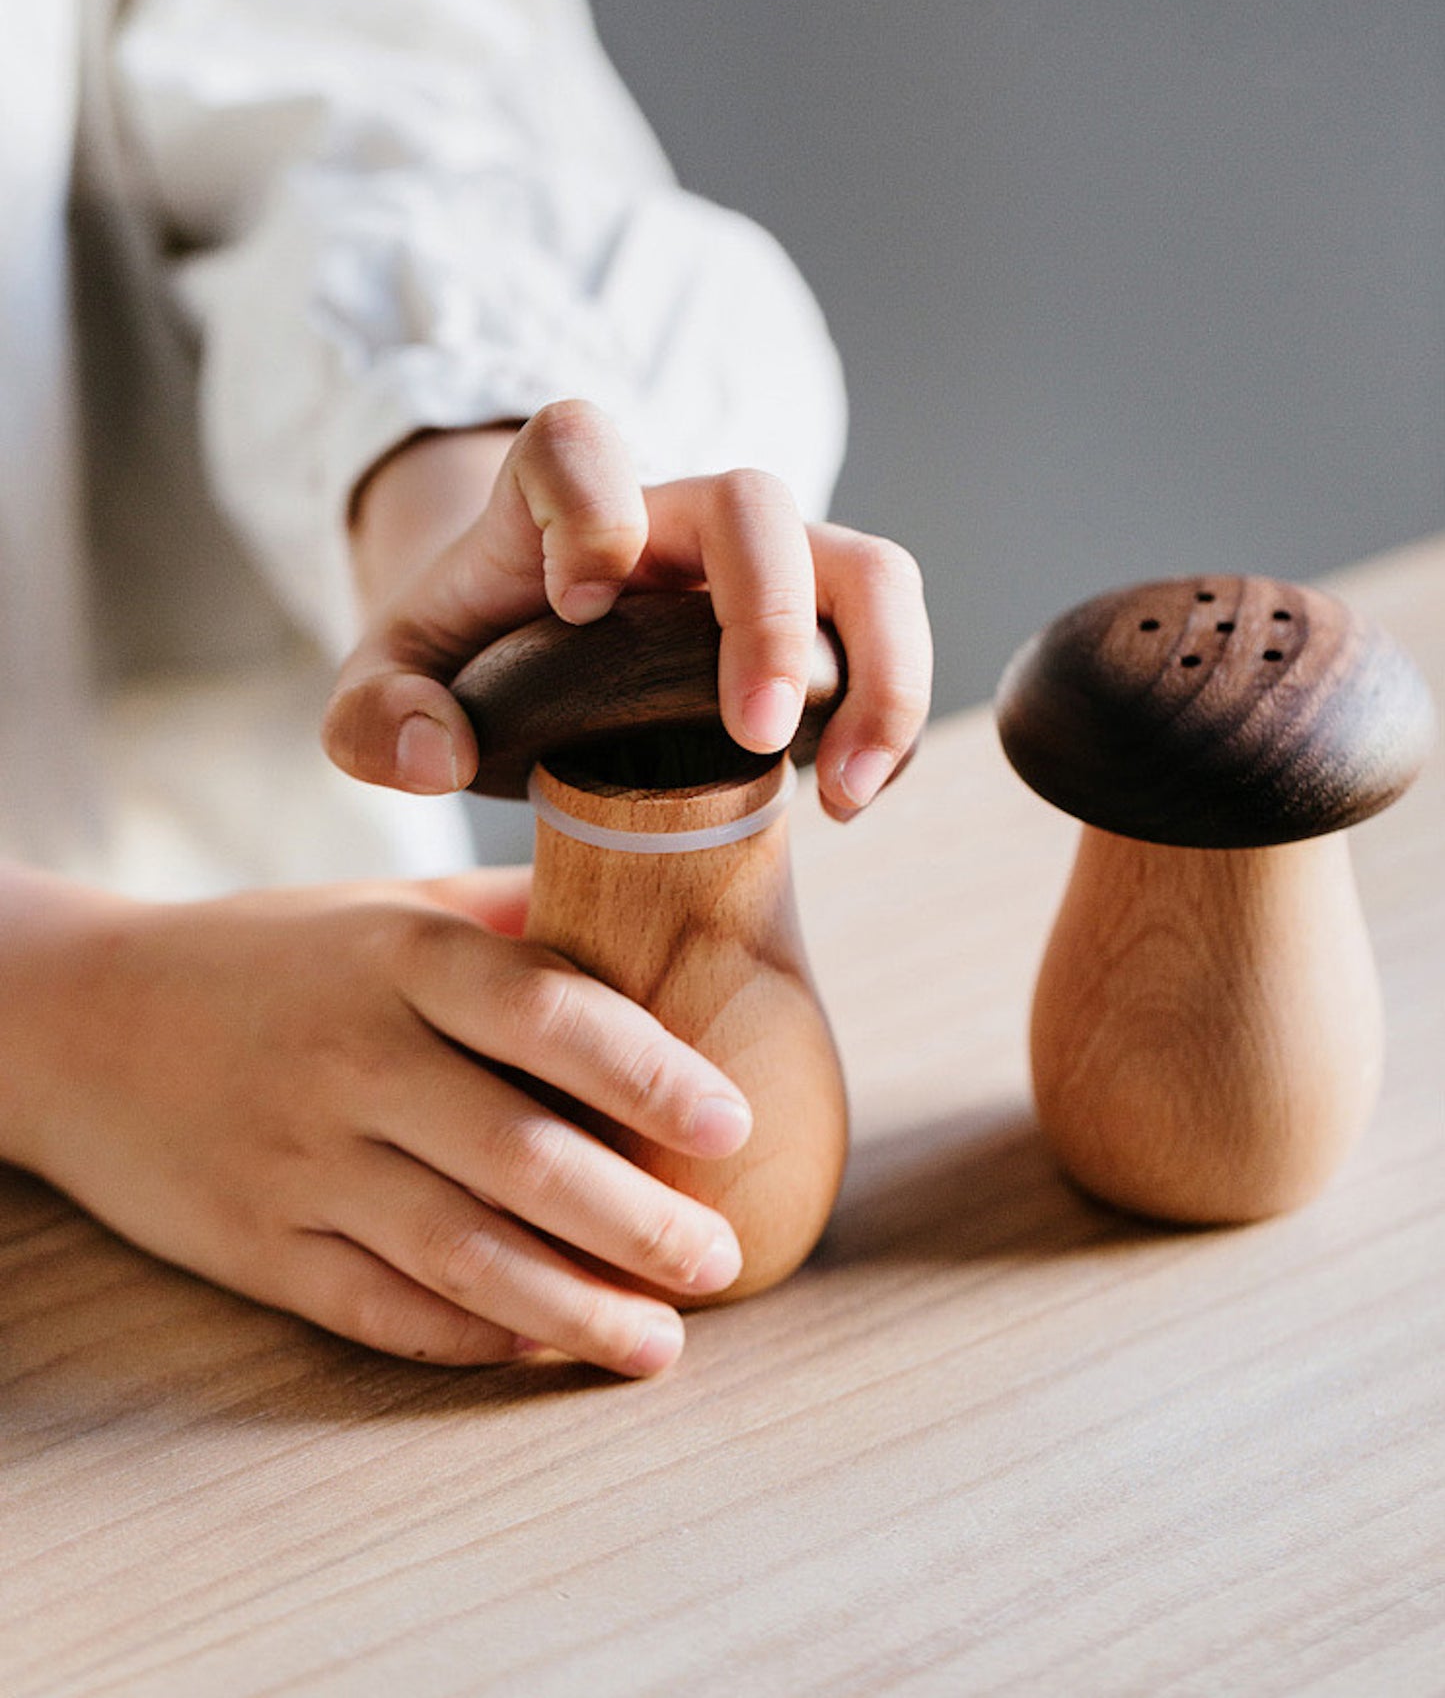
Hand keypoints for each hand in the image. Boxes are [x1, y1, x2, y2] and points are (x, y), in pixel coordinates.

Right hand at [0, 866, 754, 1374]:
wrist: (80, 1020)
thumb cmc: (268, 957)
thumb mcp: (382, 904)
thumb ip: (507, 916)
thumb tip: (652, 913)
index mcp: (395, 955)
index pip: (542, 1011)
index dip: (648, 1071)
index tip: (733, 1124)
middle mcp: (352, 1058)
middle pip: (519, 1154)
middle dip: (639, 1220)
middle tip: (722, 1259)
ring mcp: (300, 1161)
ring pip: (461, 1252)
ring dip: (576, 1305)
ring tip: (664, 1339)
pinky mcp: (259, 1247)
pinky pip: (381, 1308)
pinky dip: (473, 1336)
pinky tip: (546, 1346)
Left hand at [323, 401, 931, 821]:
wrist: (526, 658)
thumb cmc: (463, 663)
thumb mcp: (385, 691)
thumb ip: (374, 721)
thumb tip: (434, 756)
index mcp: (555, 498)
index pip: (577, 440)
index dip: (588, 507)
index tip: (577, 608)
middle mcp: (671, 516)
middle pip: (754, 503)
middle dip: (766, 615)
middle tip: (755, 738)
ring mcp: (754, 565)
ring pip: (862, 565)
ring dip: (876, 672)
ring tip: (843, 790)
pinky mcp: (808, 624)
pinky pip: (884, 638)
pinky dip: (889, 715)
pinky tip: (851, 799)